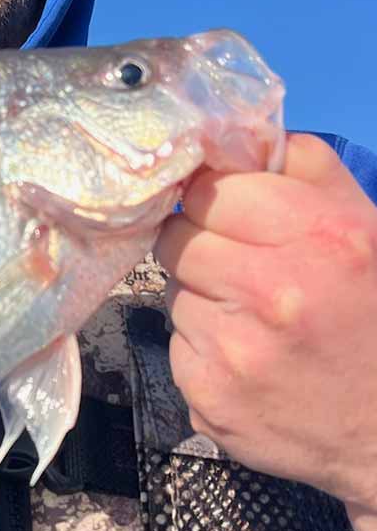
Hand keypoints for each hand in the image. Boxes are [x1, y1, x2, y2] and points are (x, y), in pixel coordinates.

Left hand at [154, 134, 376, 517]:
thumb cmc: (371, 314)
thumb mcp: (363, 227)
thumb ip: (303, 168)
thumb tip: (237, 134)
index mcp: (316, 237)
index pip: (205, 191)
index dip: (213, 201)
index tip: (225, 214)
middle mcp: (271, 292)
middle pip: (174, 238)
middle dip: (199, 247)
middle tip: (240, 269)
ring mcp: (233, 350)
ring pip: (172, 293)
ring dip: (202, 299)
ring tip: (254, 321)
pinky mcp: (206, 395)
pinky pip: (176, 346)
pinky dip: (202, 350)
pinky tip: (246, 361)